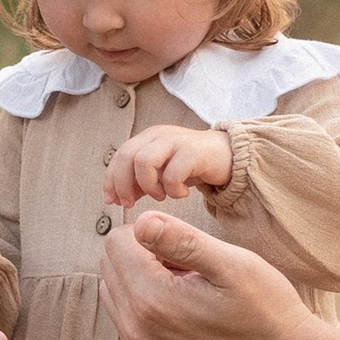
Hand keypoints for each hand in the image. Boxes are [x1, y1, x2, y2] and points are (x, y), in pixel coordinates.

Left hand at [98, 204, 331, 339]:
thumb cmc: (269, 313)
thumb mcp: (234, 265)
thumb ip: (182, 240)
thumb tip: (140, 221)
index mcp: (152, 300)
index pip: (117, 242)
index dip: (151, 231)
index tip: (187, 246)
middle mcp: (138, 331)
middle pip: (110, 267)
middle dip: (142, 256)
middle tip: (191, 266)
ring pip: (116, 295)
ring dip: (143, 282)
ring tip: (190, 288)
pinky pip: (130, 324)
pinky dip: (149, 309)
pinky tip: (190, 313)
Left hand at [103, 124, 233, 207]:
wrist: (227, 156)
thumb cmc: (191, 166)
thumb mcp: (160, 174)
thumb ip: (138, 183)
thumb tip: (114, 198)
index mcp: (147, 139)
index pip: (119, 156)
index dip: (111, 180)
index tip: (112, 201)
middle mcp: (159, 136)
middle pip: (126, 156)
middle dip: (123, 184)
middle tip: (131, 203)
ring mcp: (176, 141)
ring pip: (144, 161)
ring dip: (149, 185)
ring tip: (162, 195)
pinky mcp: (195, 151)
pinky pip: (173, 173)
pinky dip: (173, 189)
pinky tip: (182, 193)